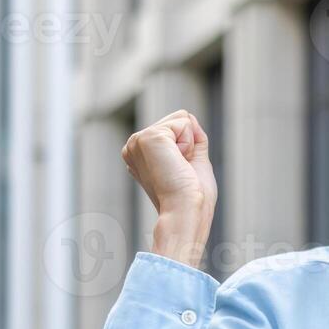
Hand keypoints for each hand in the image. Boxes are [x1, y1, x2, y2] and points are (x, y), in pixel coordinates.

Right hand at [122, 110, 217, 266]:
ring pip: (181, 119)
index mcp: (140, 154)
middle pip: (179, 119)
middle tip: (181, 169)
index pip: (175, 127)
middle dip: (190, 143)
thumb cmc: (193, 197)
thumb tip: (189, 117)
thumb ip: (192, 139)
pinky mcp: (147, 138)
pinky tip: (177, 162)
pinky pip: (183, 122)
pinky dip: (189, 143)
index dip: (189, 147)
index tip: (181, 171)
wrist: (186, 211)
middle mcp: (134, 146)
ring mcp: (137, 141)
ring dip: (189, 144)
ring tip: (178, 167)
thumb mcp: (194, 161)